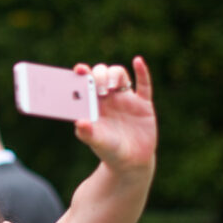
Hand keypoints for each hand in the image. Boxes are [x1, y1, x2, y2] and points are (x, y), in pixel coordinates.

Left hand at [72, 57, 156, 175]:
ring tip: (111, 87)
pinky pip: (144, 84)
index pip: (85, 83)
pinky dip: (142, 72)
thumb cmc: (109, 150)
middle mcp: (108, 98)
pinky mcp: (143, 104)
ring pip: (119, 74)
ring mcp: (126, 99)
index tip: (79, 69)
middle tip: (99, 90)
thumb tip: (79, 122)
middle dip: (99, 76)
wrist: (131, 161)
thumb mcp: (97, 143)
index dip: (82, 73)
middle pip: (102, 73)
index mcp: (93, 104)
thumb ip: (87, 133)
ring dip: (114, 74)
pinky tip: (137, 61)